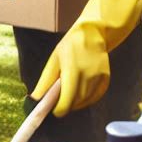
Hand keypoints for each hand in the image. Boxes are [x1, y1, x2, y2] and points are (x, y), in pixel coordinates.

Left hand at [31, 0, 141, 115]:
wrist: (94, 32)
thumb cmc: (70, 45)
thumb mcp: (54, 60)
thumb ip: (45, 83)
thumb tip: (35, 100)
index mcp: (72, 71)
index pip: (65, 103)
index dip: (57, 109)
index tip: (53, 107)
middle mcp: (88, 77)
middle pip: (74, 104)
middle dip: (65, 104)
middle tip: (60, 93)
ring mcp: (99, 79)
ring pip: (84, 103)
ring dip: (75, 101)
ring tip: (70, 87)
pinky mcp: (106, 80)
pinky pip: (94, 98)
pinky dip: (86, 98)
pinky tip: (81, 88)